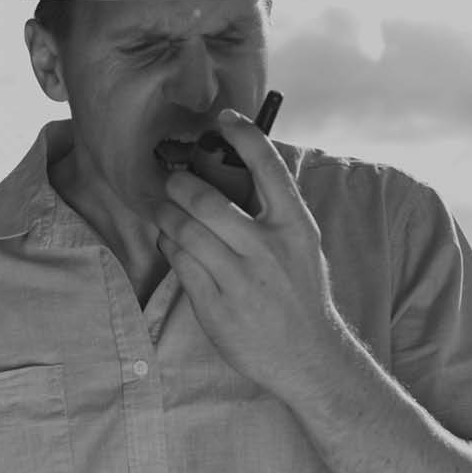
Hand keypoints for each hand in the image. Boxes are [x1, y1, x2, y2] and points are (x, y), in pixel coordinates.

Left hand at [152, 108, 348, 393]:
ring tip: (164, 210)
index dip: (244, 135)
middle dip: (179, 184)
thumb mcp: (301, 245)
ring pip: (183, 230)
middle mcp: (267, 247)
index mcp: (295, 226)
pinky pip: (178, 261)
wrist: (306, 355)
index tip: (225, 117)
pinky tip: (171, 242)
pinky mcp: (214, 302)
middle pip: (206, 200)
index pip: (268, 167)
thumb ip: (274, 211)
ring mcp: (239, 277)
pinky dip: (169, 245)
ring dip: (165, 214)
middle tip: (171, 180)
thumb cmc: (299, 292)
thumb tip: (238, 168)